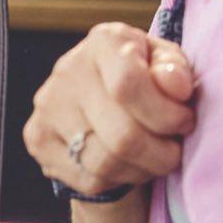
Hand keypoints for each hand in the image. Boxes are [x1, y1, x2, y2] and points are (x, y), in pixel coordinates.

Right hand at [24, 22, 196, 198]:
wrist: (100, 94)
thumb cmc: (145, 78)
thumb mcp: (167, 65)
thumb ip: (176, 71)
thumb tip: (175, 86)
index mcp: (104, 42)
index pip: (127, 85)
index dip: (164, 115)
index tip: (184, 122)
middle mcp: (68, 71)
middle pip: (122, 135)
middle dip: (161, 154)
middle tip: (173, 149)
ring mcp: (47, 106)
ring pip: (105, 163)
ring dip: (142, 170)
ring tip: (153, 158)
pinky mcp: (38, 138)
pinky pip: (87, 179)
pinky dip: (117, 181)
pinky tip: (126, 163)